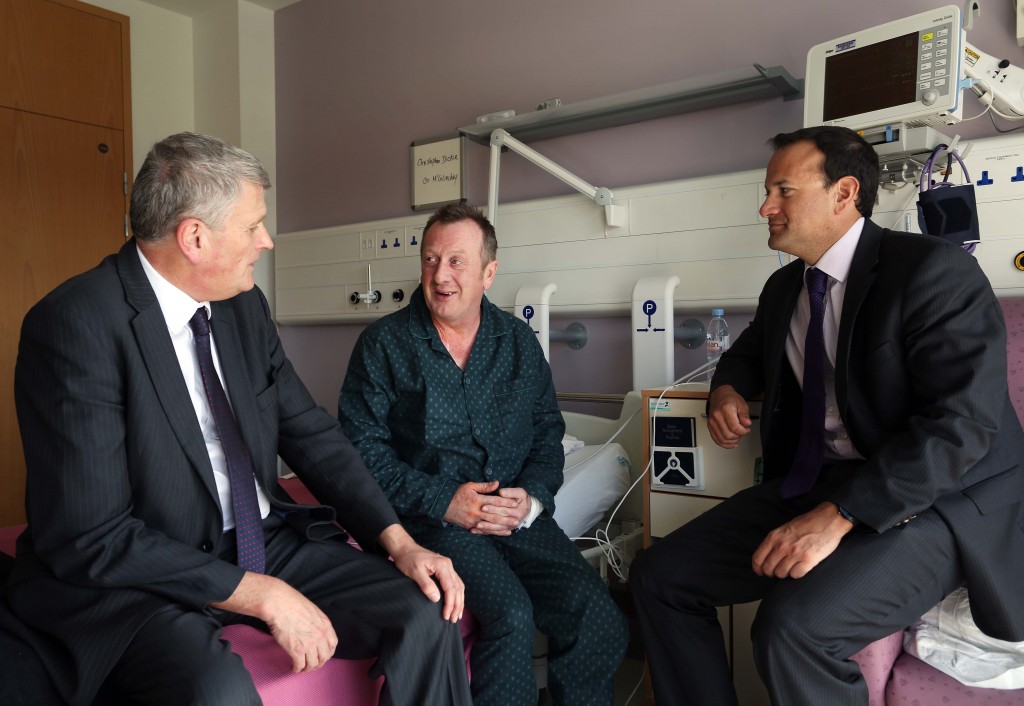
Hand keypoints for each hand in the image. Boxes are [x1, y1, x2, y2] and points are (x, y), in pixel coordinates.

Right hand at [211, 573, 336, 672]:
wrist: (278, 603)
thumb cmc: (291, 603)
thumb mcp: (312, 610)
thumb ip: (316, 623)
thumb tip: (313, 631)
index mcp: (325, 624)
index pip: (333, 645)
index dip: (327, 653)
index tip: (321, 655)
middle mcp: (320, 635)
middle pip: (324, 657)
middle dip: (318, 663)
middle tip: (311, 665)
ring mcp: (309, 643)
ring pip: (313, 664)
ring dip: (307, 668)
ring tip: (301, 668)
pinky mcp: (296, 650)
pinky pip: (300, 665)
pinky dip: (297, 669)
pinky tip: (293, 668)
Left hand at [381, 525, 464, 622]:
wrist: (405, 548)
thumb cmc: (408, 559)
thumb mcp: (414, 572)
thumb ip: (426, 584)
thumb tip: (436, 598)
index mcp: (442, 565)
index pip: (450, 587)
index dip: (450, 603)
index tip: (446, 615)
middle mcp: (448, 565)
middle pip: (457, 588)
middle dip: (456, 605)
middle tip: (453, 620)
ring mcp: (448, 566)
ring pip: (459, 586)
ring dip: (459, 601)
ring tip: (457, 615)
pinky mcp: (445, 569)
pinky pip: (456, 583)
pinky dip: (458, 594)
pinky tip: (457, 602)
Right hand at [443, 481, 521, 534]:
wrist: (442, 505)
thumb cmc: (457, 494)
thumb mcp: (470, 486)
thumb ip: (484, 486)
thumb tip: (498, 484)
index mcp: (477, 500)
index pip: (495, 501)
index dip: (506, 502)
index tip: (515, 503)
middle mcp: (476, 512)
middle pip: (495, 515)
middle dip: (507, 517)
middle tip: (518, 518)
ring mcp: (473, 521)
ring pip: (491, 525)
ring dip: (503, 526)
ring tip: (513, 526)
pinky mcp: (470, 527)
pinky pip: (484, 531)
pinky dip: (494, 532)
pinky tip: (503, 532)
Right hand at [707, 385, 752, 448]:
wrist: (720, 396)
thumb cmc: (731, 399)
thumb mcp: (742, 404)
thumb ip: (745, 415)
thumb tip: (747, 424)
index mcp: (725, 409)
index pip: (734, 427)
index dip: (743, 432)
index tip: (747, 430)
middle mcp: (716, 416)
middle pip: (728, 435)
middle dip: (738, 437)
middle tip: (742, 432)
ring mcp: (712, 422)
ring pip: (722, 439)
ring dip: (732, 442)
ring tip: (737, 438)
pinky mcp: (710, 426)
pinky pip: (716, 439)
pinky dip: (724, 444)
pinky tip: (731, 443)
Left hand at [751, 502, 854, 578]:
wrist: (828, 520)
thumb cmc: (807, 524)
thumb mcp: (784, 529)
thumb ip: (774, 541)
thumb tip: (766, 557)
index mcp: (774, 537)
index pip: (757, 559)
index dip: (758, 569)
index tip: (761, 572)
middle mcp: (782, 546)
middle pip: (768, 569)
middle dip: (772, 573)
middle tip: (778, 571)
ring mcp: (795, 553)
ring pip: (781, 574)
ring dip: (785, 573)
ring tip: (791, 567)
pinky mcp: (808, 560)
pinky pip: (796, 575)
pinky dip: (797, 574)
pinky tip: (800, 567)